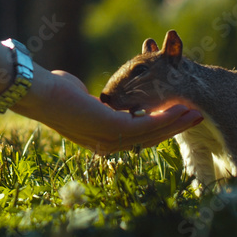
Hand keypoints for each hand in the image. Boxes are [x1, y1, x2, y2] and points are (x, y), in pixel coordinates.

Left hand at [11, 69, 202, 154]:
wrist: (39, 92)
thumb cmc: (55, 90)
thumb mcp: (82, 98)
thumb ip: (99, 103)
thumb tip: (101, 99)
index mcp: (101, 140)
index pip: (138, 138)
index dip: (161, 129)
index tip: (178, 117)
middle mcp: (107, 145)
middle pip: (150, 139)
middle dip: (175, 128)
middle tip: (197, 117)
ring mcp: (109, 139)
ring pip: (152, 134)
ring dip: (176, 123)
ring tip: (195, 113)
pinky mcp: (111, 128)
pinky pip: (146, 125)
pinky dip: (166, 118)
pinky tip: (179, 109)